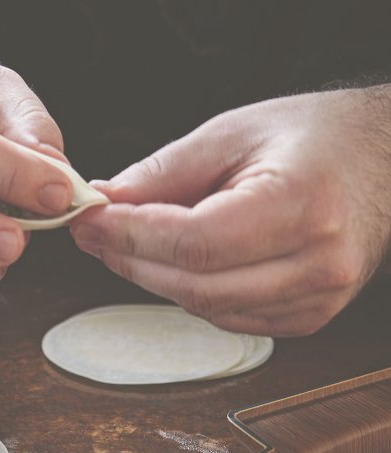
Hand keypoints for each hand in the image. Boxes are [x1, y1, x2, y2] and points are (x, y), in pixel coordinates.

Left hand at [71, 87, 390, 335]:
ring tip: (129, 242)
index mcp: (302, 205)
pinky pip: (227, 318)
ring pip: (205, 307)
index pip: (195, 242)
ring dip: (154, 278)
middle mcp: (318, 262)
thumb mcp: (231, 134)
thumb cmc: (310, 138)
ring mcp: (319, 298)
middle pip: (195, 285)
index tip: (90, 219)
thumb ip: (164, 172)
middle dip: (131, 261)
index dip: (132, 236)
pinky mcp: (308, 317)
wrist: (381, 160)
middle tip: (94, 233)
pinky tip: (178, 262)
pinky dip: (190, 293)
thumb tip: (105, 203)